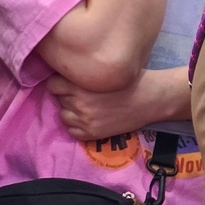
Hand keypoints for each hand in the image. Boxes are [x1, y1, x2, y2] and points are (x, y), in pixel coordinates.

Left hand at [47, 67, 189, 141]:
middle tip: (81, 93)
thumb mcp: (107, 71)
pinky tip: (88, 119)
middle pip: (58, 99)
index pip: (53, 84)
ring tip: (85, 106)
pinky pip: (72, 131)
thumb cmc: (134, 79)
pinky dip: (77, 126)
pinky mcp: (92, 133)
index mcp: (82, 84)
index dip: (60, 82)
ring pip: (63, 115)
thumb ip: (87, 73)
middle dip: (66, 96)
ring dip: (70, 111)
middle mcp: (80, 103)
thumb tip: (70, 71)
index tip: (68, 82)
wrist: (152, 99)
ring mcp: (85, 120)